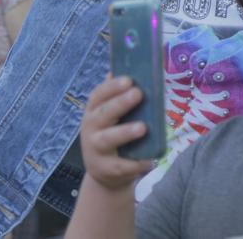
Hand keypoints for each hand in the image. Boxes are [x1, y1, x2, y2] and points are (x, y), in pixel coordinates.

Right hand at [80, 75, 153, 191]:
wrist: (104, 174)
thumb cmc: (111, 134)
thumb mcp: (110, 116)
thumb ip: (118, 97)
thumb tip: (133, 69)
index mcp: (93, 111)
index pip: (98, 95)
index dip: (112, 87)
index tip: (128, 79)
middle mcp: (90, 128)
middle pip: (103, 114)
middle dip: (120, 103)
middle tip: (138, 93)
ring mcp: (96, 150)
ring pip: (109, 139)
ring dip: (125, 132)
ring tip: (143, 127)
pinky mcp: (106, 169)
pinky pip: (122, 166)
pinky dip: (136, 164)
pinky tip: (151, 160)